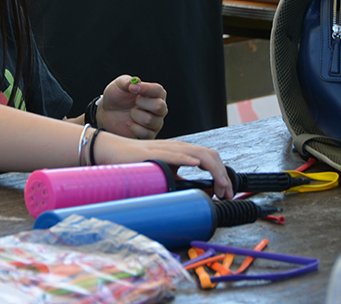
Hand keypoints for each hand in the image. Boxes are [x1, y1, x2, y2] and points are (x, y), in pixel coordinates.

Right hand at [92, 130, 234, 198]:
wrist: (113, 151)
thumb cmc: (137, 162)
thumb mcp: (165, 173)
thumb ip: (182, 181)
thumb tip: (202, 192)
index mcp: (182, 152)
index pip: (210, 159)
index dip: (223, 174)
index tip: (227, 192)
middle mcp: (179, 148)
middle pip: (210, 155)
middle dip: (223, 175)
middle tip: (227, 193)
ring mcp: (168, 148)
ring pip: (199, 154)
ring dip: (214, 170)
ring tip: (220, 186)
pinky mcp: (155, 152)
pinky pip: (175, 154)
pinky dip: (188, 159)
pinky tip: (196, 164)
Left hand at [96, 75, 166, 138]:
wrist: (107, 113)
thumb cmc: (117, 97)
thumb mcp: (119, 85)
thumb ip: (127, 81)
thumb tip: (136, 81)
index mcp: (155, 93)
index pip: (158, 91)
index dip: (146, 89)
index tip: (132, 88)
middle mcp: (159, 108)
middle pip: (159, 106)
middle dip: (141, 104)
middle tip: (133, 102)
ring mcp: (156, 123)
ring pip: (150, 120)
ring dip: (135, 116)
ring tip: (130, 113)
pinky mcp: (149, 135)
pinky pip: (146, 134)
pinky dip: (133, 128)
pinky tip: (128, 123)